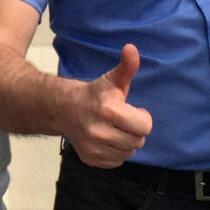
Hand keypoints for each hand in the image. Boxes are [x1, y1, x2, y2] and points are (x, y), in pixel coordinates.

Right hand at [64, 44, 153, 167]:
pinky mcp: (90, 159)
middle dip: (134, 131)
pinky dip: (115, 153)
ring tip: (115, 130)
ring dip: (126, 143)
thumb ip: (127, 67)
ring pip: (128, 153)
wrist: (64, 108)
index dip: (142, 118)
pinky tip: (107, 140)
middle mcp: (99, 132)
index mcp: (109, 110)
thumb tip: (132, 48)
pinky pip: (117, 162)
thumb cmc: (95, 94)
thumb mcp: (113, 79)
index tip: (132, 111)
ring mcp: (93, 148)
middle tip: (123, 121)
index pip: (145, 126)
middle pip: (138, 141)